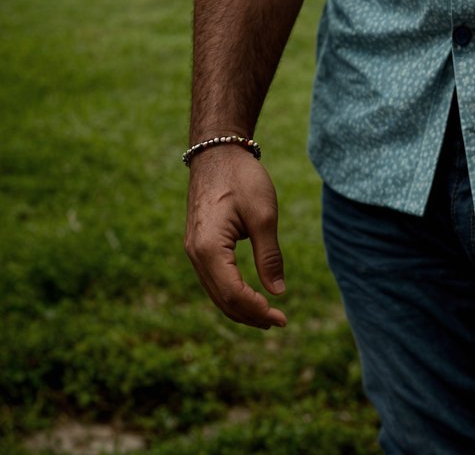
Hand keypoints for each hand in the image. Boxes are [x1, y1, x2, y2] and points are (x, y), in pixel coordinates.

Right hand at [184, 148, 287, 328]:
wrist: (217, 152)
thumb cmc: (242, 178)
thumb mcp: (263, 215)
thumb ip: (269, 256)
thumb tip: (277, 293)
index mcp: (209, 248)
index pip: (232, 294)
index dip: (257, 310)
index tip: (281, 317)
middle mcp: (195, 255)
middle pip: (222, 300)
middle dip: (250, 315)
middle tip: (279, 322)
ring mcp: (193, 251)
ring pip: (216, 293)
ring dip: (241, 308)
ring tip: (268, 316)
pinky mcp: (198, 246)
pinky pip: (214, 280)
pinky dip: (232, 293)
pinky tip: (251, 296)